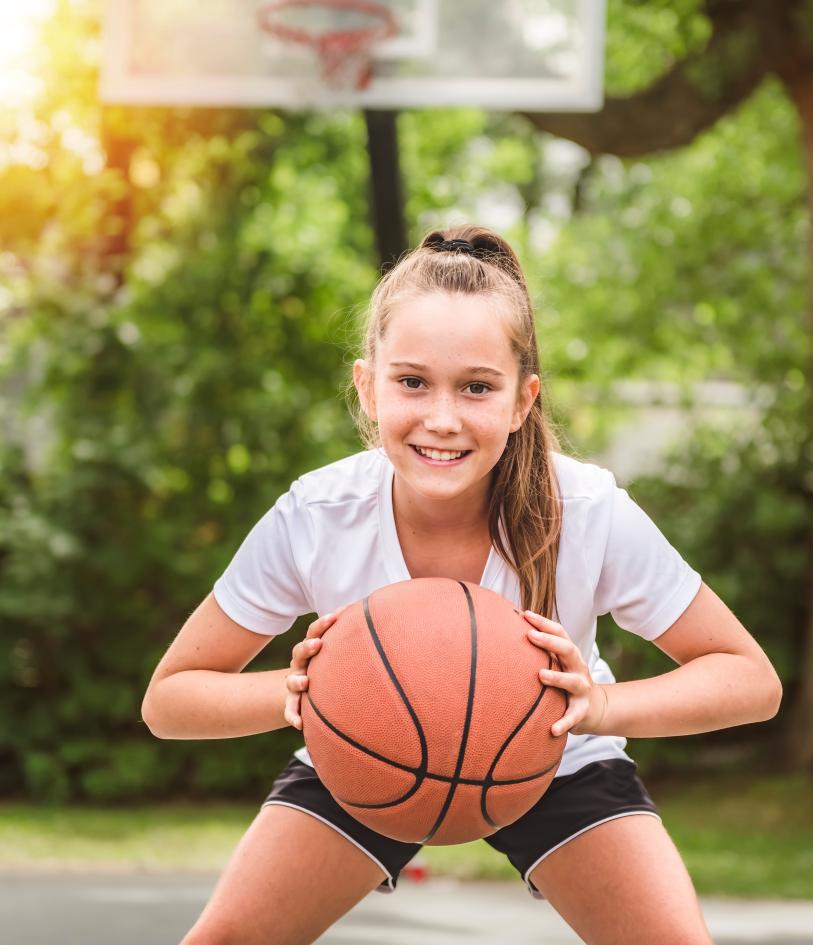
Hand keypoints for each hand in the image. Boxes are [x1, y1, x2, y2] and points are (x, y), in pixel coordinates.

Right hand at [284, 605, 348, 730]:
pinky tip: (299, 724)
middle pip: (299, 652)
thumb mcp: (339, 650)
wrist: (310, 689)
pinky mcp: (294, 702)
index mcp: (313, 648)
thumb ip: (352, 635)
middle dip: (307, 647)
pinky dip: (292, 715)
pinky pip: (290, 710)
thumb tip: (375, 610)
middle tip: (318, 644)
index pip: (314, 632)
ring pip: (291, 680)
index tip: (334, 617)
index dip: (322, 624)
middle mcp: (301, 664)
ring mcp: (296, 683)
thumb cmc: (331, 665)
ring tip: (305, 683)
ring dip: (296, 681)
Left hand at [523, 611, 607, 736]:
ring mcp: (581, 689)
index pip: (560, 633)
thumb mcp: (558, 662)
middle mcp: (578, 668)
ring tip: (541, 675)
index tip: (525, 614)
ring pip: (572, 681)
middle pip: (568, 650)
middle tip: (530, 636)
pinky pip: (573, 717)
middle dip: (550, 642)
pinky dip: (564, 722)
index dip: (544, 622)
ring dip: (558, 677)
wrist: (595, 708)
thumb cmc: (567, 679)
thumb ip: (543, 649)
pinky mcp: (582, 711)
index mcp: (570, 654)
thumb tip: (511, 628)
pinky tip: (552, 729)